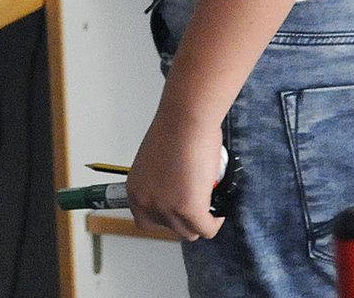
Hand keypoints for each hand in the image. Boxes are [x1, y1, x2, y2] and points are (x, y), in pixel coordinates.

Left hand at [125, 106, 224, 240]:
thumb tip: (177, 193)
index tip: (178, 210)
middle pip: (170, 228)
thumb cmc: (174, 131)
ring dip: (200, 221)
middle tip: (197, 203)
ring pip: (189, 232)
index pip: (146, 222)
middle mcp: (146, 202)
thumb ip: (161, 184)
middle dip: (185, 219)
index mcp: (134, 190)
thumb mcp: (156, 165)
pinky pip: (207, 229)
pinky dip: (215, 222)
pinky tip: (218, 210)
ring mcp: (167, 208)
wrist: (185, 121)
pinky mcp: (189, 210)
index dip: (165, 217)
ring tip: (208, 204)